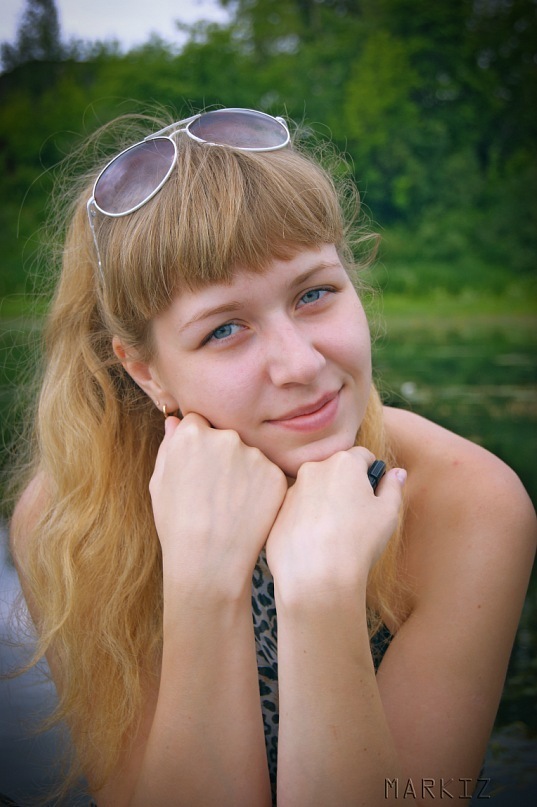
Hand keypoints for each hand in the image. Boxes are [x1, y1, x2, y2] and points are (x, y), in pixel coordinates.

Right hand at [149, 413, 286, 600]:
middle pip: (227, 436)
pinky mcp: (276, 475)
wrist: (208, 562)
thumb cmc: (176, 525)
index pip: (199, 423)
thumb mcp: (159, 483)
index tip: (198, 467)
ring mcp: (254, 455)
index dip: (197, 445)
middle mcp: (226, 437)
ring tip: (231, 505)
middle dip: (222, 455)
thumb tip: (176, 420)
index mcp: (192, 434)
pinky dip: (261, 489)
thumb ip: (168, 446)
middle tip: (215, 490)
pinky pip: (268, 474)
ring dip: (244, 471)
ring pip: (249, 455)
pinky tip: (248, 512)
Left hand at [265, 447, 405, 605]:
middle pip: (335, 471)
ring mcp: (291, 492)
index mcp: (342, 463)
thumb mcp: (388, 513)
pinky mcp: (276, 514)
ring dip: (324, 503)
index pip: (362, 456)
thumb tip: (396, 473)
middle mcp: (313, 469)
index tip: (373, 491)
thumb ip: (393, 487)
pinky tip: (316, 544)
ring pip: (314, 491)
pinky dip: (306, 521)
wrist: (317, 577)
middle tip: (355, 516)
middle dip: (346, 487)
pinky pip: (296, 511)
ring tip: (334, 534)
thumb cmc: (358, 541)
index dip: (371, 472)